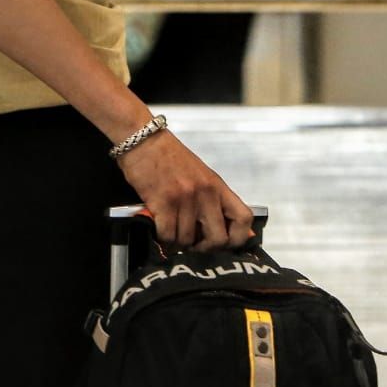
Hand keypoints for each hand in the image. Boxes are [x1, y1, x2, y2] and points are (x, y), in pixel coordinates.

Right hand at [117, 129, 253, 251]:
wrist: (142, 138)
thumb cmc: (168, 155)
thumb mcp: (200, 174)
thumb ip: (212, 198)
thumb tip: (221, 225)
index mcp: (217, 186)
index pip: (243, 219)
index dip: (238, 238)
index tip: (226, 243)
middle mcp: (205, 194)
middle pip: (218, 238)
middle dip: (205, 249)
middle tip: (194, 245)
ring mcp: (184, 199)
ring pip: (188, 240)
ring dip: (178, 242)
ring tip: (172, 234)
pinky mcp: (162, 202)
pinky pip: (167, 234)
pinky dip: (162, 238)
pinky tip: (159, 229)